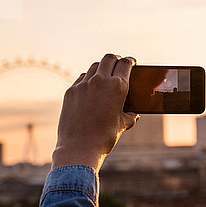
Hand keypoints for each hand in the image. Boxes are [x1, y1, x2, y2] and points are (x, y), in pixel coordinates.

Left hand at [51, 54, 138, 171]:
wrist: (79, 147)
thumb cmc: (104, 137)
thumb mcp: (123, 125)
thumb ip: (131, 116)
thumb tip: (134, 115)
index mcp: (118, 87)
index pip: (125, 64)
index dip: (130, 60)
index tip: (132, 62)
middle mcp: (100, 81)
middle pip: (109, 59)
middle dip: (116, 59)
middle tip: (119, 63)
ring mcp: (83, 85)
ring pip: (94, 67)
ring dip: (101, 68)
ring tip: (104, 74)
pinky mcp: (71, 91)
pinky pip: (81, 78)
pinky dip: (88, 79)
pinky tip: (91, 87)